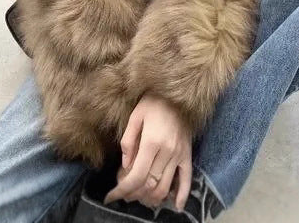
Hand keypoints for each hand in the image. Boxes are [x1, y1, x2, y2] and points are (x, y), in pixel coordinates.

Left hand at [103, 93, 192, 210]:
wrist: (178, 91)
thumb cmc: (153, 102)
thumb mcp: (135, 117)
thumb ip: (128, 142)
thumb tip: (125, 167)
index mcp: (152, 141)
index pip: (136, 176)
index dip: (121, 190)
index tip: (110, 196)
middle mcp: (167, 151)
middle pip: (149, 185)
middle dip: (133, 195)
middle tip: (122, 194)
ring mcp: (179, 154)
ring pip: (165, 187)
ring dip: (150, 198)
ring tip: (139, 197)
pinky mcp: (187, 154)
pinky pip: (187, 179)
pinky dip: (182, 196)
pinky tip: (176, 206)